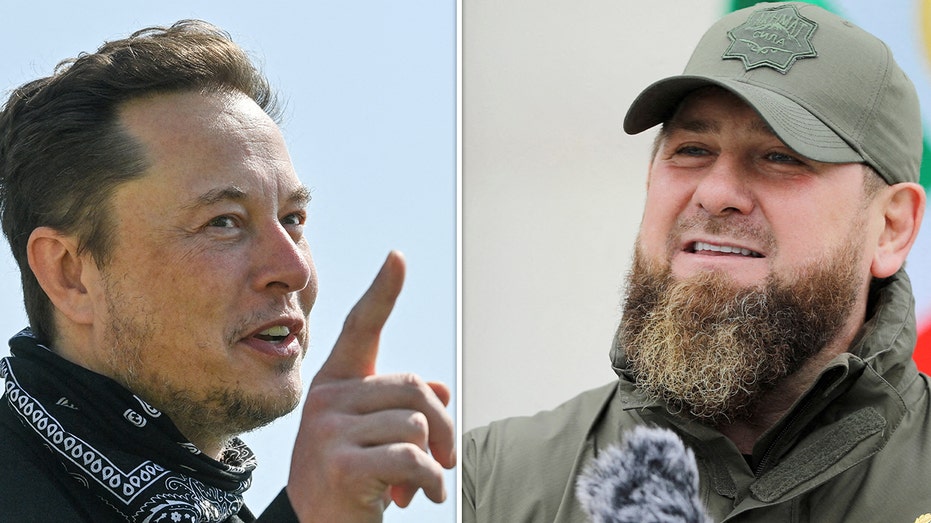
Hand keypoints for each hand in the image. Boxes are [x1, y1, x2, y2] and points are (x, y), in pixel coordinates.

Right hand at [286, 251, 455, 521]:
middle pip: (413, 387)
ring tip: (422, 483)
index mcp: (334, 385)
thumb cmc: (353, 481)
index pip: (359, 329)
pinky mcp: (340, 463)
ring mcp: (328, 430)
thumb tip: (442, 390)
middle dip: (442, 425)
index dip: (382, 293)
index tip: (398, 257)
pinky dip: (429, 481)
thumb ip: (403, 408)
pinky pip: (410, 457)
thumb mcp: (376, 438)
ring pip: (415, 422)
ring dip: (434, 459)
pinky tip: (420, 496)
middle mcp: (325, 400)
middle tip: (446, 458)